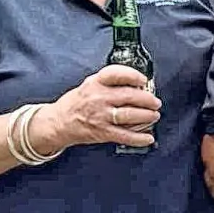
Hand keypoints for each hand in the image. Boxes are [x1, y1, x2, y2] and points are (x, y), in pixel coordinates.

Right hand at [43, 64, 159, 151]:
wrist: (58, 122)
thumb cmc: (76, 103)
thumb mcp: (90, 84)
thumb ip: (110, 83)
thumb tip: (137, 85)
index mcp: (95, 83)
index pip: (117, 73)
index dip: (133, 75)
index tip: (143, 79)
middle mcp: (98, 98)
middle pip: (129, 95)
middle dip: (147, 99)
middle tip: (155, 102)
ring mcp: (101, 116)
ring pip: (130, 115)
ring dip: (147, 116)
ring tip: (154, 115)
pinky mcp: (102, 132)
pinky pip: (125, 136)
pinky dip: (139, 138)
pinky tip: (148, 138)